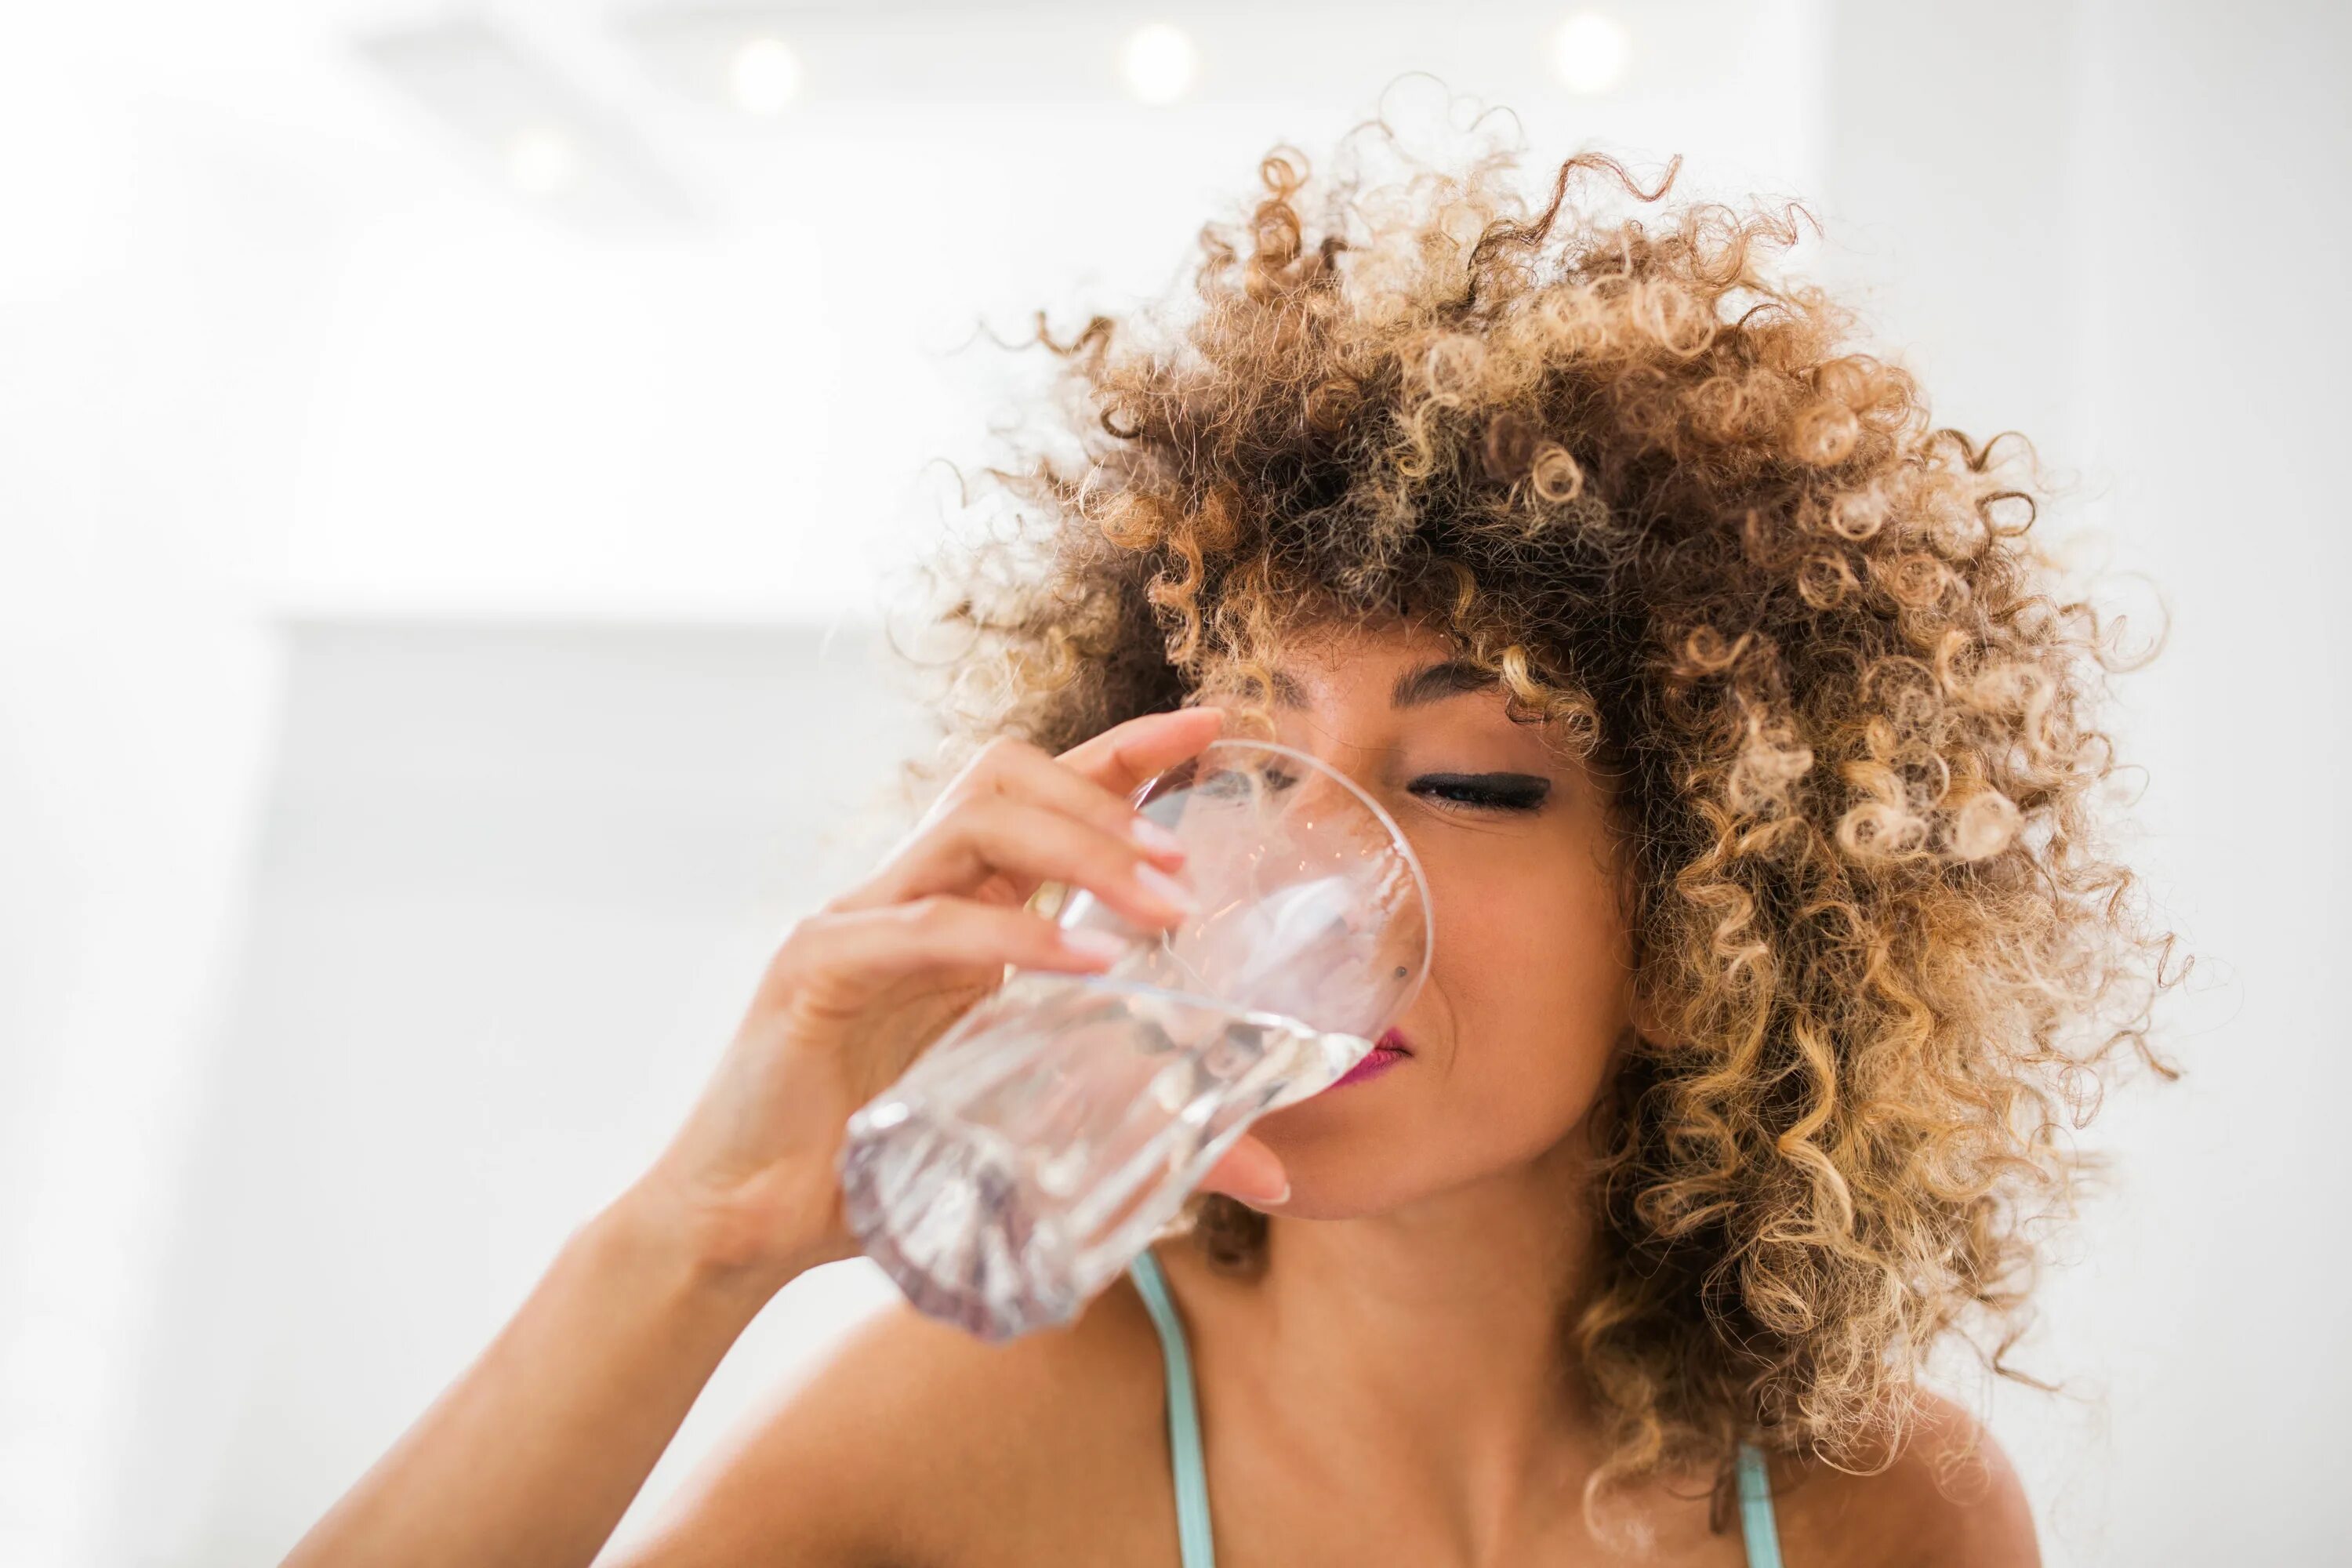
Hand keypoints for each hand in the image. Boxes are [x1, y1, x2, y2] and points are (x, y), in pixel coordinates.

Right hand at [624, 704, 1289, 1288]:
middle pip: (1007, 776)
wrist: (748, 1227)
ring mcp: (857, 920)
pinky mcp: (815, 969)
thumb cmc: (882, 1169)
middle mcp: (907, 893)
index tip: (1217, 725)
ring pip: (970, 821)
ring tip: (1159, 905)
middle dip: (1108, 797)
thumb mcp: (1030, 1131)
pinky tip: (1082, 968)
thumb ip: (1142, 1128)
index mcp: (957, 909)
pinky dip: (1010, 937)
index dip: (1128, 750)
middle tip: (1189, 865)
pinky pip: (924, 927)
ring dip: (1078, 848)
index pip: (1044, 793)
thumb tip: (1269, 1171)